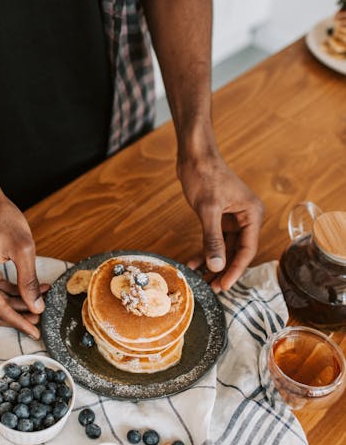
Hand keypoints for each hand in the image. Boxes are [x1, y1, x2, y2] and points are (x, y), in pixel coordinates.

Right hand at [0, 188, 48, 336]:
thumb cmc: (1, 217)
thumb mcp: (23, 248)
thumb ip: (28, 281)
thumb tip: (36, 307)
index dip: (19, 323)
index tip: (37, 332)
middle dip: (17, 316)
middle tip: (41, 317)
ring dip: (16, 304)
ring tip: (40, 299)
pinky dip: (9, 293)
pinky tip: (31, 289)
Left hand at [178, 155, 263, 290]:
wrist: (194, 155)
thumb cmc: (205, 175)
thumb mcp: (208, 210)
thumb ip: (213, 239)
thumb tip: (216, 266)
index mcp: (252, 214)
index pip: (247, 249)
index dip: (235, 270)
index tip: (223, 286)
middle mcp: (246, 217)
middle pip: (236, 252)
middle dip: (222, 270)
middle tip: (211, 289)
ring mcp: (233, 218)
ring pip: (225, 248)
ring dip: (212, 263)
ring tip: (201, 280)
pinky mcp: (219, 217)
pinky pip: (214, 239)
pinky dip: (204, 251)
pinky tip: (193, 263)